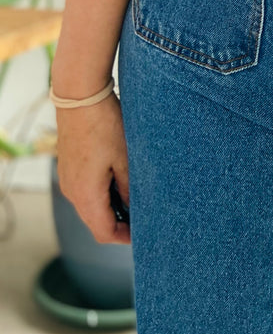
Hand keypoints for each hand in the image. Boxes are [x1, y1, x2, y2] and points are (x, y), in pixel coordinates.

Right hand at [54, 92, 130, 245]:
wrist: (80, 96)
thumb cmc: (105, 124)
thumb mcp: (125, 158)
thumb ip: (130, 189)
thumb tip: (135, 210)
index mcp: (85, 195)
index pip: (103, 232)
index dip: (124, 237)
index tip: (144, 232)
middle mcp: (72, 192)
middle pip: (96, 221)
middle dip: (119, 222)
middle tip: (144, 214)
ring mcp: (67, 178)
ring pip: (90, 205)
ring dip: (111, 206)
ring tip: (136, 194)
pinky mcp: (69, 166)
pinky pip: (85, 190)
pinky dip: (102, 192)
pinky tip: (120, 177)